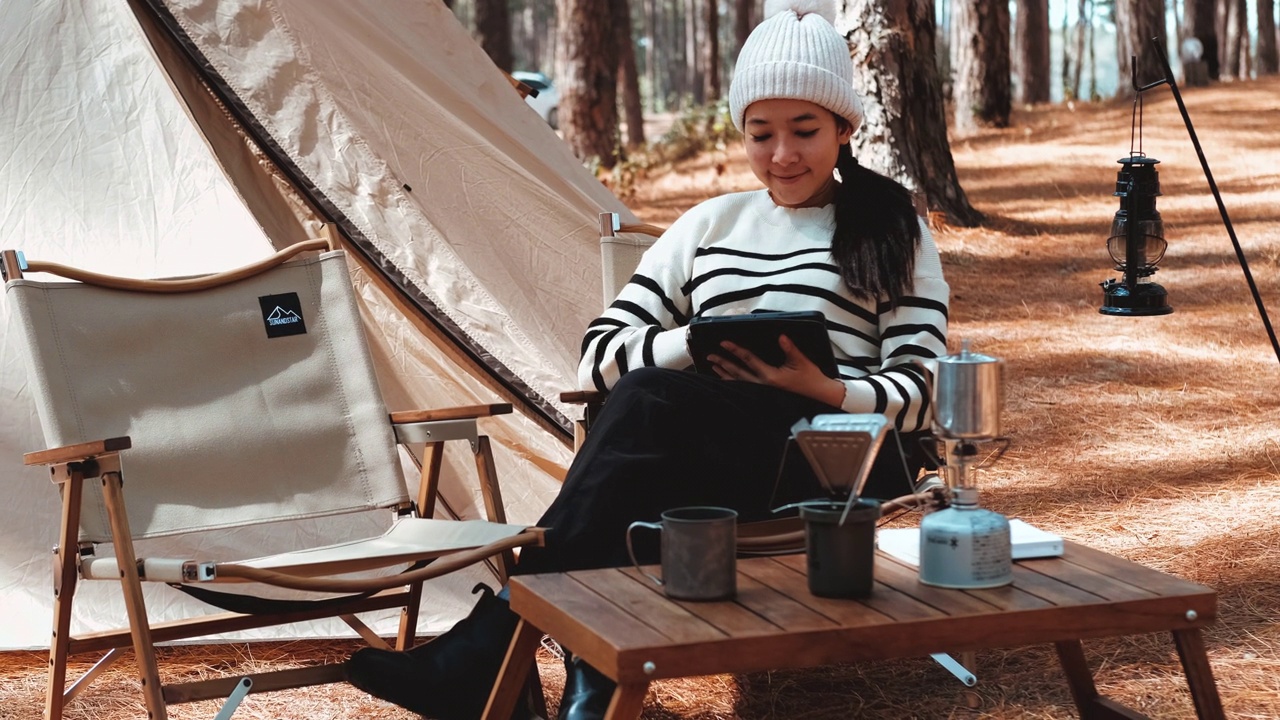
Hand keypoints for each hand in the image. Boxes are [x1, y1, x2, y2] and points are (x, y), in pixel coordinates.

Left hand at [707, 334, 845, 406]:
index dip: (735, 350)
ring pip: (739, 382)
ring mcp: (763, 392)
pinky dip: (734, 383)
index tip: (723, 343)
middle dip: (723, 363)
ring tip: (714, 367)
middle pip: (738, 373)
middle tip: (710, 356)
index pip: (748, 360)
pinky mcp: (765, 396)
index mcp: (771, 377)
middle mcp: (763, 385)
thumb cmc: (811, 379)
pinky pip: (745, 388)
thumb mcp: (801, 362)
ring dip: (725, 374)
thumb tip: (781, 336)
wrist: (819, 396)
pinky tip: (728, 379)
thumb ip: (790, 348)